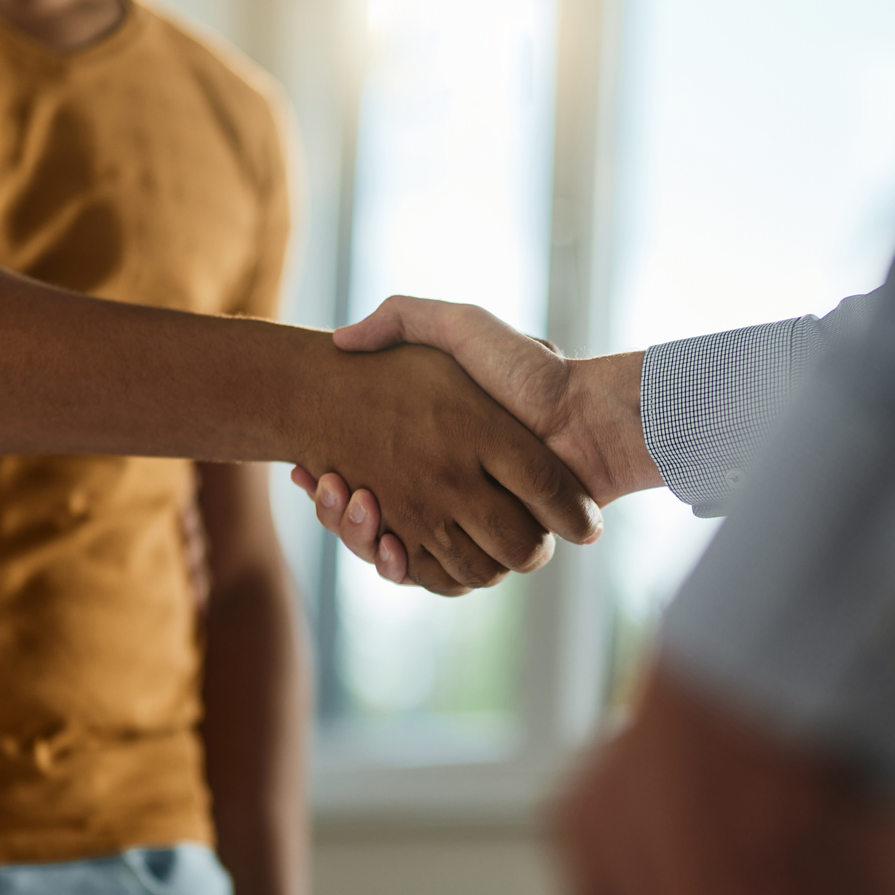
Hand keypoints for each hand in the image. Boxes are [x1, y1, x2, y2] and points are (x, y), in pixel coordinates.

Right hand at [296, 296, 656, 584]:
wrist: (589, 421)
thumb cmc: (530, 370)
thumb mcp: (460, 329)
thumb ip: (405, 319)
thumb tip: (343, 339)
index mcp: (432, 450)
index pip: (354, 478)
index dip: (323, 482)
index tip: (304, 470)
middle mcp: (441, 492)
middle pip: (362, 521)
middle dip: (335, 512)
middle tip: (319, 482)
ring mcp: (457, 525)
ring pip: (384, 551)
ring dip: (354, 534)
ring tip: (352, 499)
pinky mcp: (478, 553)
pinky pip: (425, 575)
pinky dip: (395, 565)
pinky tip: (384, 541)